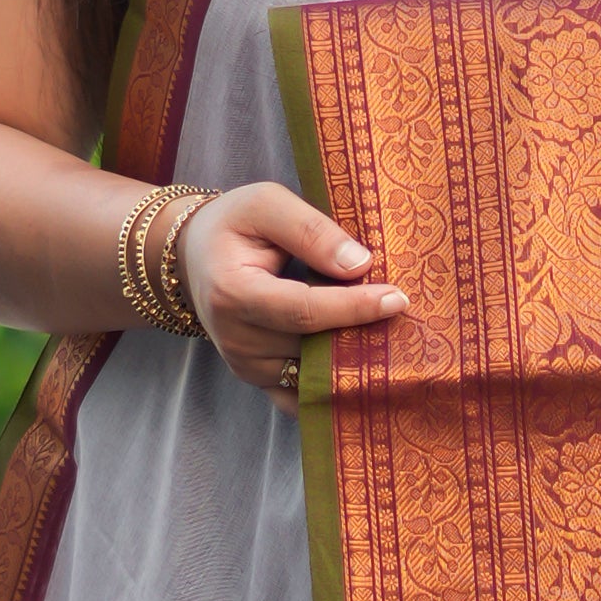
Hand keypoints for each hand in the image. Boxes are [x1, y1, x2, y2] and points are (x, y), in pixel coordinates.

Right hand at [175, 184, 406, 401]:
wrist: (194, 257)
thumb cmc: (232, 224)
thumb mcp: (265, 203)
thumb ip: (310, 229)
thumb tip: (360, 264)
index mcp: (233, 294)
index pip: (304, 311)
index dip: (353, 308)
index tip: (397, 298)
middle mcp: (236, 340)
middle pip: (313, 347)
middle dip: (361, 334)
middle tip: (407, 318)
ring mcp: (246, 367)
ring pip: (315, 374)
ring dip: (354, 360)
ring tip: (391, 336)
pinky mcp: (258, 381)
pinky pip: (304, 396)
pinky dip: (336, 387)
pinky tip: (367, 368)